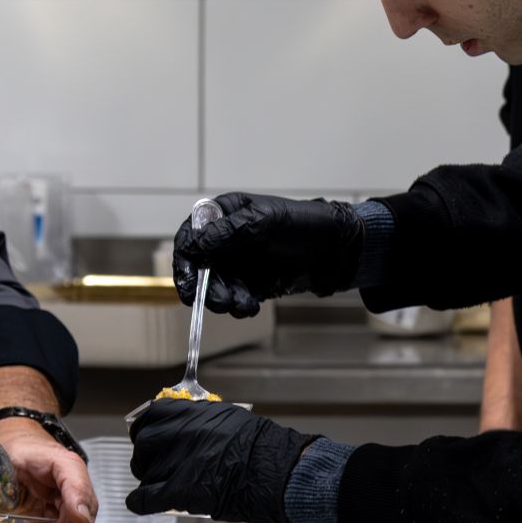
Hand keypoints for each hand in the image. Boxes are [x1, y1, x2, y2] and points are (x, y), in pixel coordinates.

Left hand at [125, 399, 317, 522]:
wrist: (277, 471)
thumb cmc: (261, 448)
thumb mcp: (227, 418)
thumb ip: (200, 421)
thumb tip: (184, 429)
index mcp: (190, 413)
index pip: (151, 416)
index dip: (145, 429)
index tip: (146, 436)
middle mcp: (179, 434)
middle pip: (144, 444)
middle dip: (145, 456)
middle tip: (152, 465)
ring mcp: (178, 462)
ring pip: (146, 472)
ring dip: (150, 480)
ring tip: (158, 486)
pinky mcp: (181, 491)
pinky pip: (147, 498)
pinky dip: (141, 502)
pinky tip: (140, 503)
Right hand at [174, 193, 363, 316]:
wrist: (337, 249)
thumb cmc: (301, 223)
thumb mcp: (263, 221)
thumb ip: (227, 233)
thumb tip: (193, 247)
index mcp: (222, 215)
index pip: (190, 237)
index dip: (184, 261)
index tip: (188, 283)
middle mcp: (224, 241)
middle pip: (199, 268)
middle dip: (208, 288)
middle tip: (222, 302)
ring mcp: (237, 263)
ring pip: (215, 287)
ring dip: (224, 299)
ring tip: (244, 305)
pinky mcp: (250, 283)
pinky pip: (234, 298)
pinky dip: (238, 305)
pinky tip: (250, 306)